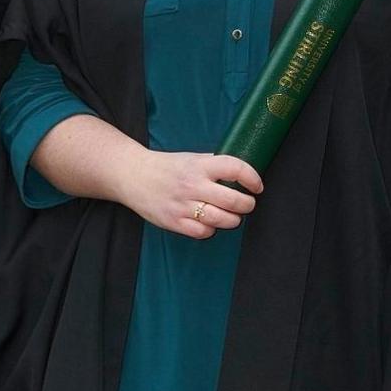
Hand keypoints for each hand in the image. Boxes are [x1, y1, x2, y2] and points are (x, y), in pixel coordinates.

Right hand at [117, 150, 261, 238]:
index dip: (252, 178)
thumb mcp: (191, 158)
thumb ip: (214, 164)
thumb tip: (240, 172)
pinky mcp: (174, 222)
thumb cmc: (166, 167)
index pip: (235, 168)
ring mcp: (183, 206)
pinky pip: (203, 232)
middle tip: (247, 203)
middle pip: (233, 200)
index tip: (257, 186)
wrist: (133, 176)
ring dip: (234, 220)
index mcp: (199, 166)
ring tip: (232, 216)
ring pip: (222, 220)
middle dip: (247, 204)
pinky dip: (212, 229)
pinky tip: (210, 222)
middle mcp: (193, 185)